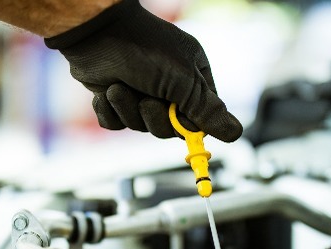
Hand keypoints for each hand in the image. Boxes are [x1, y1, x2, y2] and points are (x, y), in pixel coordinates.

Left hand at [45, 0, 241, 141]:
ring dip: (128, 110)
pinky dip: (109, 111)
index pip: (202, 117)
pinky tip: (106, 92)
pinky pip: (116, 123)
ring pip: (140, 126)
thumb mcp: (183, 80)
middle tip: (146, 100)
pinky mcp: (115, 98)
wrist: (95, 33)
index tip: (180, 123)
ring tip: (119, 88)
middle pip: (169, 128)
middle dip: (154, 118)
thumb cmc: (144, 49)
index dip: (189, 125)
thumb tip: (235, 133)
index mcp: (193, 78)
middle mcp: (169, 86)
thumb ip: (207, 110)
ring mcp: (140, 92)